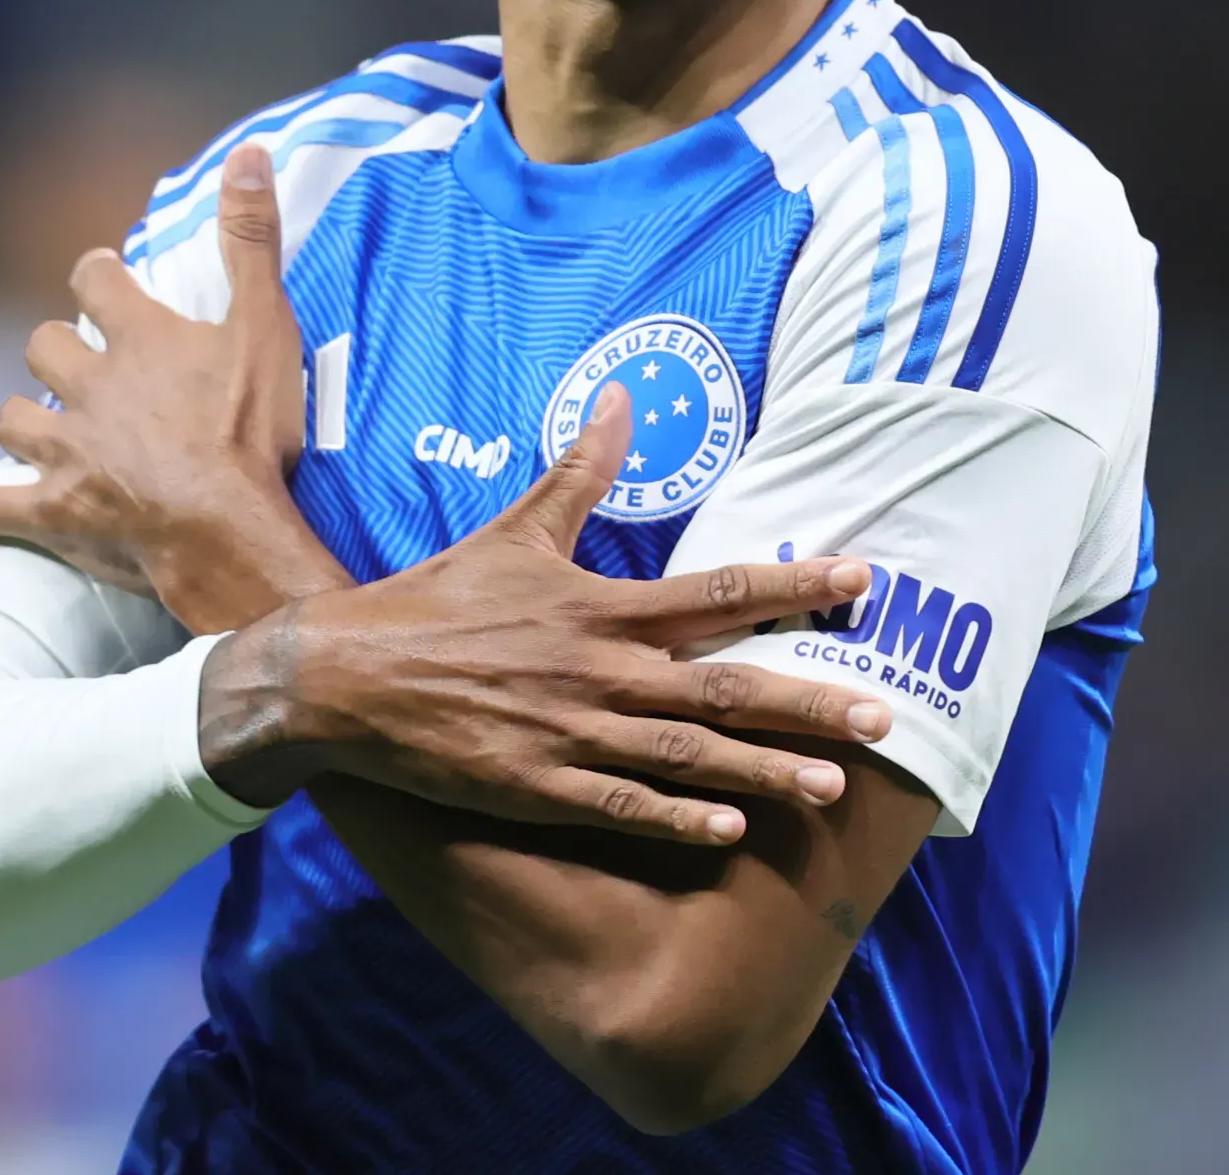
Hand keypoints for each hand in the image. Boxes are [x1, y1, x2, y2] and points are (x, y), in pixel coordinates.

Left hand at [0, 143, 311, 605]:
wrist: (227, 531)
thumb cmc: (251, 432)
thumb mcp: (265, 325)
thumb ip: (250, 240)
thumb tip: (250, 153)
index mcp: (137, 339)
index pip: (95, 281)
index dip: (98, 274)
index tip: (106, 276)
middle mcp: (89, 388)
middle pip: (44, 348)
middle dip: (57, 349)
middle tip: (82, 361)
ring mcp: (65, 453)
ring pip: (14, 419)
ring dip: (23, 417)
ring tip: (37, 423)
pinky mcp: (53, 511)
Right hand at [200, 385, 895, 845]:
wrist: (345, 677)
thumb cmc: (436, 600)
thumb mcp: (514, 529)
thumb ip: (580, 470)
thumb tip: (621, 395)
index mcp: (600, 606)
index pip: (720, 592)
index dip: (797, 586)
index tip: (864, 582)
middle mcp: (599, 671)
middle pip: (725, 687)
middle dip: (809, 703)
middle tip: (883, 719)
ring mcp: (572, 736)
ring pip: (689, 757)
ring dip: (764, 773)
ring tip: (832, 789)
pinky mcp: (539, 787)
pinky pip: (624, 808)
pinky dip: (679, 819)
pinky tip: (729, 832)